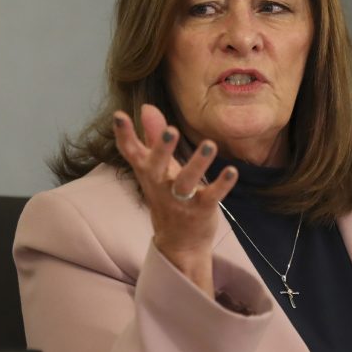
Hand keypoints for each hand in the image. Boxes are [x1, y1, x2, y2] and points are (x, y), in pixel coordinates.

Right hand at [112, 104, 237, 295]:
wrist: (180, 244)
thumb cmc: (168, 197)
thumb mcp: (159, 168)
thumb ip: (153, 137)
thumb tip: (147, 107)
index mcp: (148, 173)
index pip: (131, 153)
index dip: (124, 134)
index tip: (119, 115)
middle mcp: (160, 185)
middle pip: (156, 166)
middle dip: (162, 148)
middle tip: (171, 129)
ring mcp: (180, 199)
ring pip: (186, 182)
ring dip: (198, 164)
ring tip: (209, 145)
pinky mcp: (201, 209)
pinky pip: (211, 196)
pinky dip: (222, 184)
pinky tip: (232, 171)